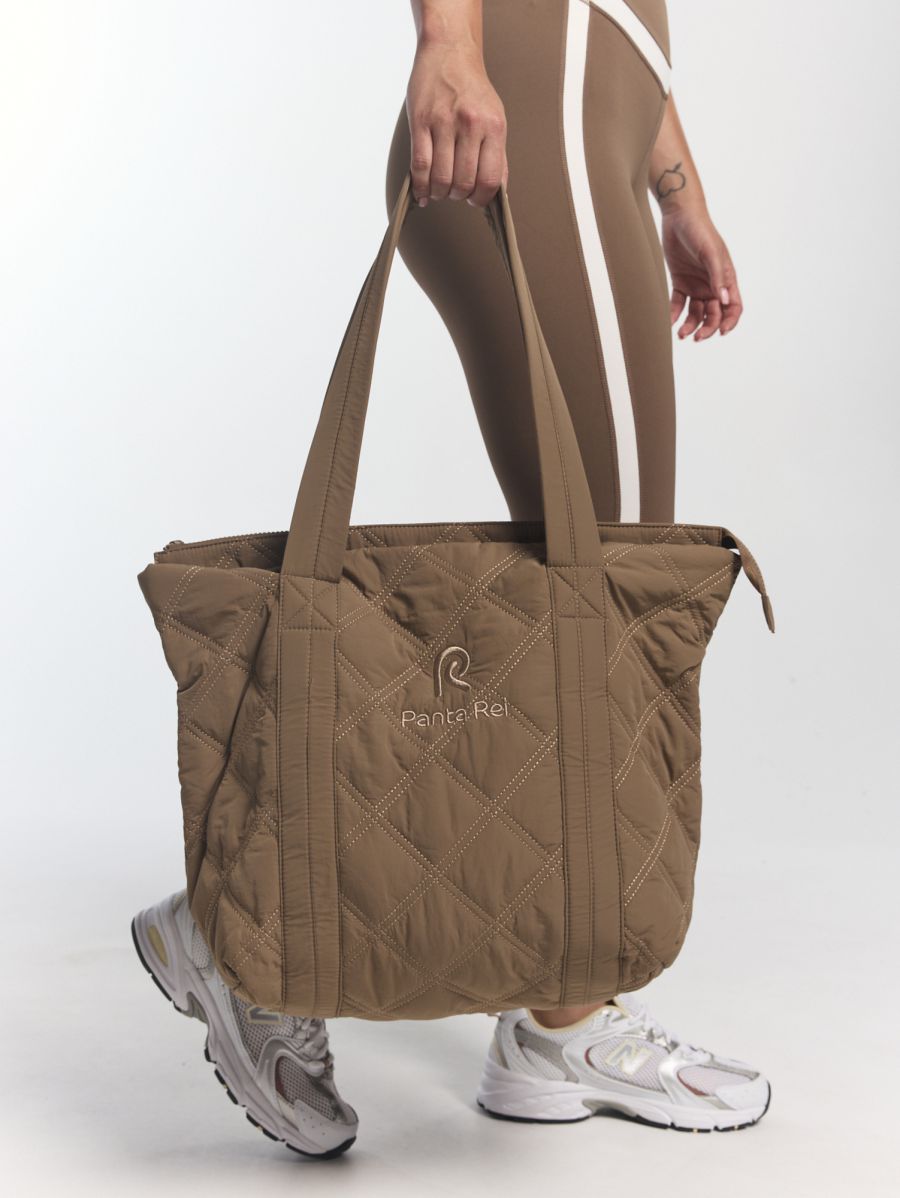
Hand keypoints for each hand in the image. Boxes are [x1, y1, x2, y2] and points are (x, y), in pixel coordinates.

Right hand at [406, 38, 507, 207]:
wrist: (449, 51)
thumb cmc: (472, 88)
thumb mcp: (495, 118)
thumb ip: (497, 154)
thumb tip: (497, 190)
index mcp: (493, 126)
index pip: (490, 179)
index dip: (481, 198)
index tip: (475, 200)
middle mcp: (470, 124)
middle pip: (463, 182)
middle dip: (458, 196)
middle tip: (455, 192)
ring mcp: (444, 122)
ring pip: (441, 178)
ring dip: (439, 192)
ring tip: (440, 189)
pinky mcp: (420, 122)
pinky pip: (420, 165)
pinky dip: (421, 186)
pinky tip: (423, 191)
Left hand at [662, 205, 743, 339]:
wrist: (678, 216)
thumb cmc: (700, 230)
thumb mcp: (711, 253)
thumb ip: (718, 277)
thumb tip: (725, 300)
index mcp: (726, 279)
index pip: (734, 307)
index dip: (729, 322)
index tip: (720, 333)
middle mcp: (713, 285)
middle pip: (714, 315)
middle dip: (707, 328)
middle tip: (695, 338)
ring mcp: (696, 285)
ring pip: (696, 313)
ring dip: (690, 325)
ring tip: (681, 334)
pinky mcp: (680, 282)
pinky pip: (678, 304)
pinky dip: (674, 314)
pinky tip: (669, 322)